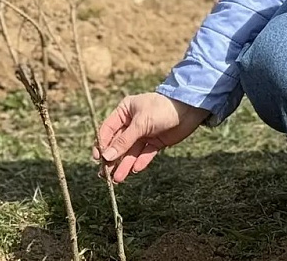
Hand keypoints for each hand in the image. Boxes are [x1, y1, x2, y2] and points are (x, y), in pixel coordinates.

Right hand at [93, 92, 207, 182]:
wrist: (188, 109)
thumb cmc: (161, 109)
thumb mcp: (140, 124)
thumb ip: (123, 141)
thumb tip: (106, 156)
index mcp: (124, 111)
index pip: (108, 130)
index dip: (102, 144)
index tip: (98, 159)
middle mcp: (132, 123)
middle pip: (118, 143)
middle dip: (112, 159)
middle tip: (105, 175)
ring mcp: (144, 133)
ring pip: (131, 151)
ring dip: (124, 164)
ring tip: (118, 179)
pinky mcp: (156, 142)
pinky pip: (145, 154)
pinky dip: (140, 162)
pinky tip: (135, 170)